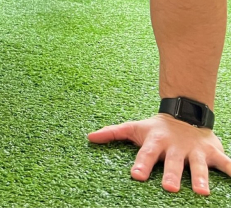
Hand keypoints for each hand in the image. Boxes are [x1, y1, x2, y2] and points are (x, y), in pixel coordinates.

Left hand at [89, 114, 230, 194]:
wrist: (185, 114)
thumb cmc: (156, 128)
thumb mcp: (135, 128)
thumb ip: (113, 133)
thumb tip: (89, 137)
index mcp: (156, 142)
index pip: (146, 154)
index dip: (142, 164)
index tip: (137, 176)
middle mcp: (176, 147)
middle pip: (173, 163)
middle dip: (172, 175)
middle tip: (169, 188)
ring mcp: (195, 151)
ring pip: (198, 166)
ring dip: (200, 178)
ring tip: (201, 192)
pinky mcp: (214, 153)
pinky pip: (227, 164)